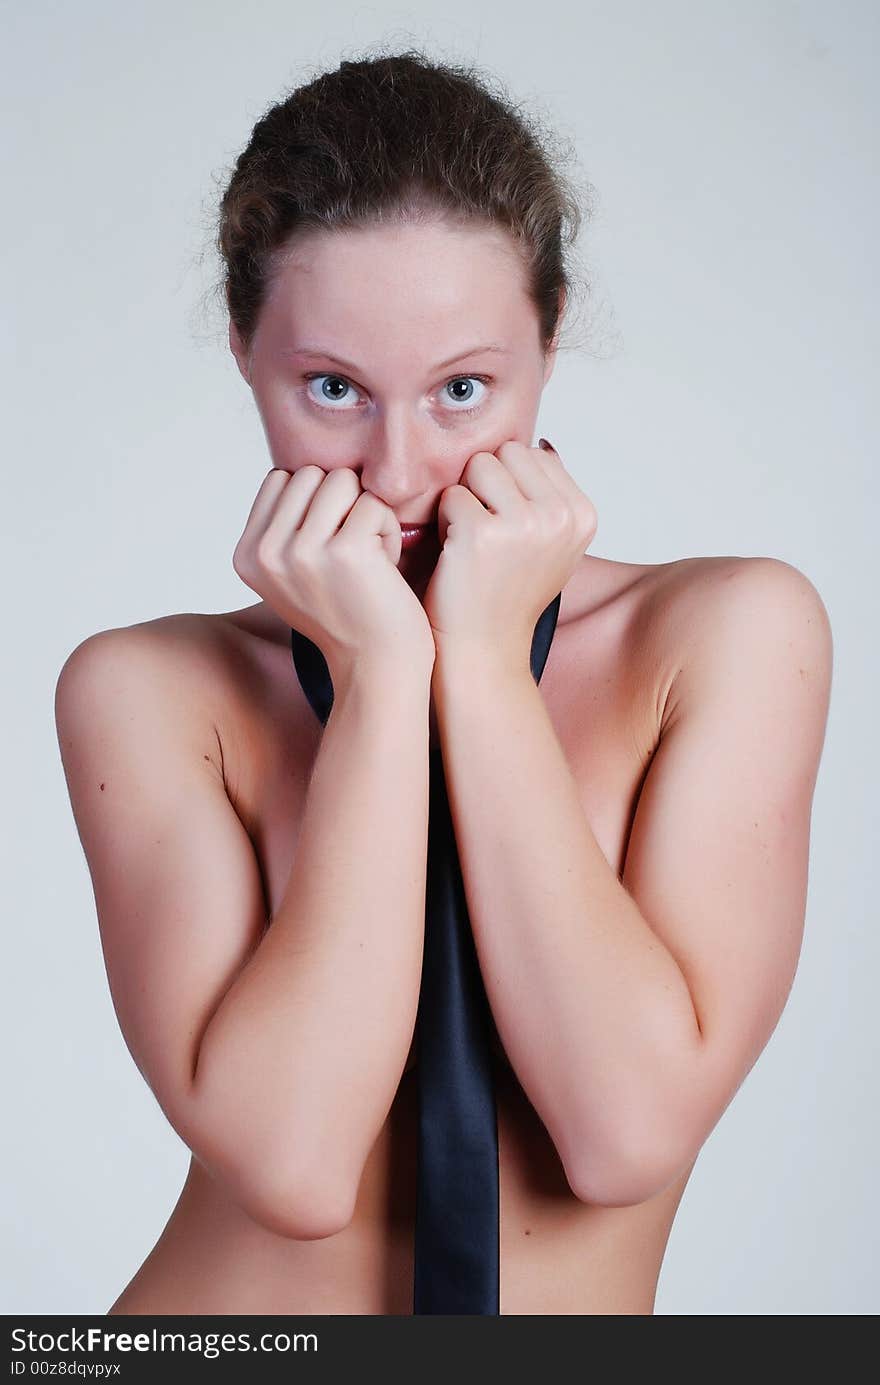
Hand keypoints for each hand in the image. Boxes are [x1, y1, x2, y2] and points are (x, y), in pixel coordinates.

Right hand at [233, 466, 435, 679]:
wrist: (376, 663)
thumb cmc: (345, 610)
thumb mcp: (292, 570)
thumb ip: (282, 523)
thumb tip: (293, 468)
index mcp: (247, 554)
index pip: (281, 478)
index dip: (315, 502)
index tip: (327, 547)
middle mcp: (266, 553)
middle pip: (311, 473)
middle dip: (341, 504)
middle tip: (352, 553)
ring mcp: (302, 552)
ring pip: (342, 480)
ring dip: (365, 513)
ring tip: (367, 556)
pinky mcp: (345, 552)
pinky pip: (373, 504)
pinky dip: (388, 530)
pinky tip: (384, 567)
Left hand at [422, 439, 596, 664]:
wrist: (484, 648)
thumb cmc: (509, 594)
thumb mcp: (551, 543)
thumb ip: (552, 494)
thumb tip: (542, 445)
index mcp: (583, 514)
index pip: (534, 454)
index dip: (510, 486)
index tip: (510, 529)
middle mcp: (561, 517)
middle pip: (507, 452)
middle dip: (487, 485)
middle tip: (487, 533)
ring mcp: (525, 523)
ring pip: (478, 466)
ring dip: (465, 498)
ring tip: (472, 541)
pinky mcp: (482, 533)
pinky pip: (451, 495)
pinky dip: (445, 522)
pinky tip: (456, 555)